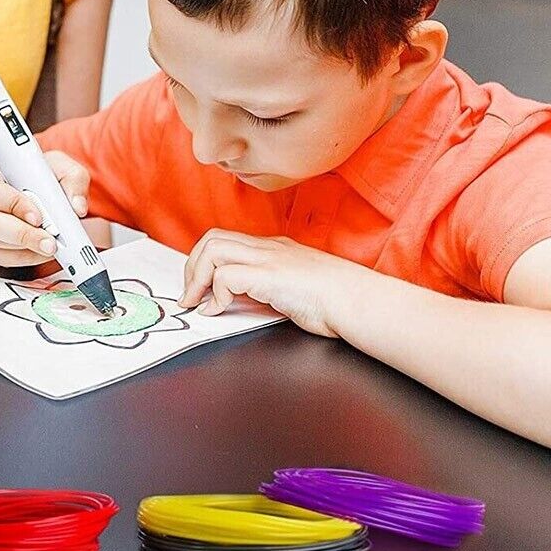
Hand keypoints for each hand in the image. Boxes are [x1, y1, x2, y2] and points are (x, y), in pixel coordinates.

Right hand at [0, 152, 89, 267]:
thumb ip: (72, 179)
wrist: (16, 183)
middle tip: (50, 242)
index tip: (38, 216)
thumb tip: (77, 207)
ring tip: (50, 246)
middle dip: (23, 235)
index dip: (13, 204)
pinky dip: (23, 258)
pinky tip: (39, 252)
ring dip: (25, 248)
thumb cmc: (32, 172)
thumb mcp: (56, 164)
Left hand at [179, 229, 363, 337]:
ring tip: (196, 303)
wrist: (360, 302)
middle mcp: (268, 248)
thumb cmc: (338, 301)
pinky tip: (218, 312)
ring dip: (196, 277)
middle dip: (192, 266)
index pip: (228, 239)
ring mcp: (268, 259)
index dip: (204, 261)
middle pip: (212, 238)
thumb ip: (272, 288)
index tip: (198, 288)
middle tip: (190, 296)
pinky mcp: (269, 276)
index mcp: (275, 248)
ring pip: (213, 249)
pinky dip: (213, 294)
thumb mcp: (298, 288)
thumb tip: (244, 302)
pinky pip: (225, 275)